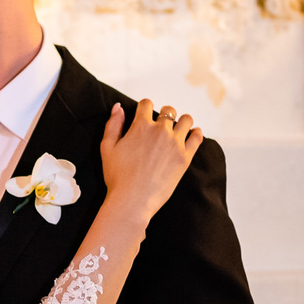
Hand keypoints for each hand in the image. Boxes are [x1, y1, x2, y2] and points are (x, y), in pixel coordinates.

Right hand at [101, 99, 201, 223]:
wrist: (133, 198)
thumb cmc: (117, 176)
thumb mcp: (107, 148)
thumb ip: (113, 124)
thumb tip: (118, 107)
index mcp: (140, 126)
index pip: (146, 104)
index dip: (144, 107)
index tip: (144, 113)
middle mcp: (160, 131)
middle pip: (169, 111)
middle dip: (165, 114)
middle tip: (161, 124)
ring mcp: (175, 143)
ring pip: (186, 120)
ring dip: (182, 121)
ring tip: (178, 129)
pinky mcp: (185, 156)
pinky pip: (197, 137)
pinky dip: (196, 133)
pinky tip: (192, 135)